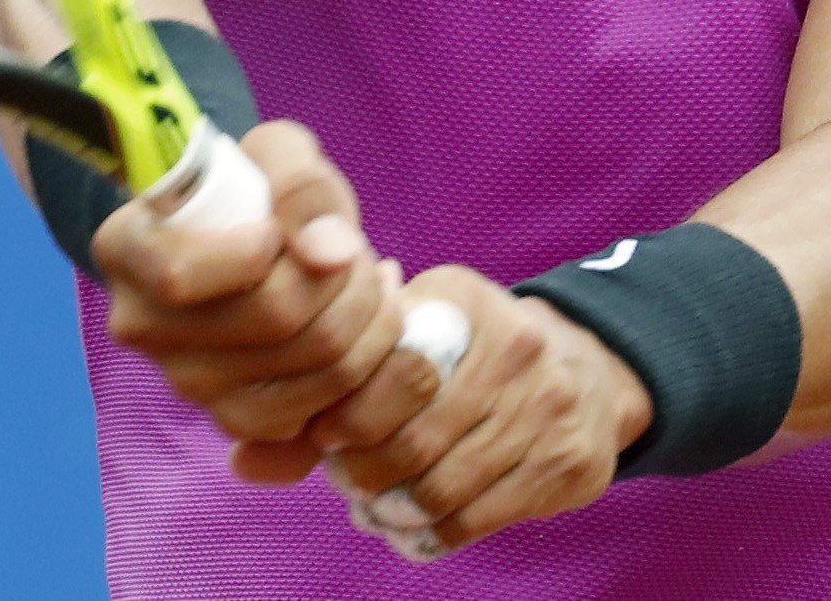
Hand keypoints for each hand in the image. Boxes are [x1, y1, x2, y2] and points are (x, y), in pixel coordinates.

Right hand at [93, 122, 412, 445]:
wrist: (247, 234)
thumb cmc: (253, 186)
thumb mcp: (274, 152)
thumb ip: (301, 186)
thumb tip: (330, 253)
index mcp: (126, 251)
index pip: (181, 274)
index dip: (254, 251)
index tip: (276, 228)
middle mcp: (143, 327)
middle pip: (273, 321)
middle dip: (345, 279)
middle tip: (358, 250)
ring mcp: (187, 384)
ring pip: (312, 371)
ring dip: (367, 321)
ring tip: (368, 279)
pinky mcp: (235, 421)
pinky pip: (320, 414)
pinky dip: (365, 367)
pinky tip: (366, 325)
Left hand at [284, 266, 654, 558]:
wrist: (589, 369)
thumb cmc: (468, 353)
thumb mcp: (411, 335)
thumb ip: (330, 390)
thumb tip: (241, 461)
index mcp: (464, 299)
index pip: (390, 368)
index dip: (346, 415)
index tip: (326, 436)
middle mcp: (517, 345)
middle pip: (416, 438)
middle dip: (365, 471)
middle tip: (346, 479)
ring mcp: (550, 406)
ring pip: (445, 485)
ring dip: (396, 508)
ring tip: (375, 505)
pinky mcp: (570, 463)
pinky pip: (480, 518)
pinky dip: (433, 533)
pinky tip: (412, 526)